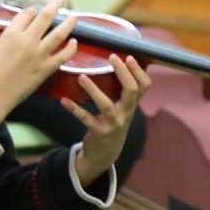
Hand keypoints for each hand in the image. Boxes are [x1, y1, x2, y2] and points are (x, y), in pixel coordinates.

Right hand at [0, 0, 79, 128]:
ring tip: (74, 17)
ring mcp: (38, 55)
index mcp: (11, 34)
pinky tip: (75, 43)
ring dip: (68, 23)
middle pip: (45, 17)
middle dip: (55, 6)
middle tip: (61, 1)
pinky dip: (71, 48)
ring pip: (58, 34)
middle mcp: (26, 40)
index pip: (26, 14)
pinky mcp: (45, 69)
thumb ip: (11, 38)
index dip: (33, 11)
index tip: (37, 12)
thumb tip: (23, 32)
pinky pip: (63, 55)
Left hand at [69, 54, 151, 184]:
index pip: (144, 86)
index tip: (128, 56)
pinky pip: (86, 118)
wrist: (105, 153)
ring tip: (81, 77)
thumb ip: (121, 91)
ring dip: (93, 90)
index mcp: (132, 104)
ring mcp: (113, 123)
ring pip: (105, 105)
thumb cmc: (112, 124)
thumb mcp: (122, 109)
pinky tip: (64, 100)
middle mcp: (126, 113)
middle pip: (131, 90)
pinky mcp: (99, 132)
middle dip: (123, 72)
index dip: (138, 71)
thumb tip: (113, 63)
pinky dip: (74, 109)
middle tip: (112, 57)